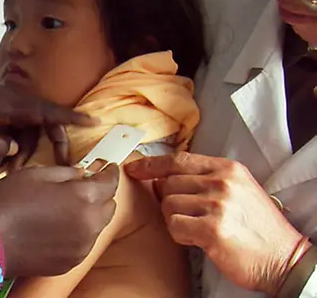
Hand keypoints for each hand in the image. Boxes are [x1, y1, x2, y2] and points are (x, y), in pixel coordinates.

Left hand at [0, 81, 96, 162]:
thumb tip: (17, 146)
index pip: (39, 108)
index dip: (67, 116)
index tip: (92, 121)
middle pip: (38, 116)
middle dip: (49, 140)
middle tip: (57, 165)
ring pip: (24, 124)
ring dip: (25, 147)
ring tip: (9, 170)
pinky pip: (8, 125)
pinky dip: (10, 144)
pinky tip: (0, 163)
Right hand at [0, 165, 119, 277]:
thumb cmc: (7, 203)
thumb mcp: (36, 174)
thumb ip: (65, 172)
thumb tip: (80, 174)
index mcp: (83, 198)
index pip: (110, 183)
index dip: (110, 173)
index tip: (108, 168)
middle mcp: (89, 225)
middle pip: (109, 206)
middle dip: (100, 194)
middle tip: (83, 186)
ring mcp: (81, 247)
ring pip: (97, 225)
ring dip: (88, 214)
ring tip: (64, 207)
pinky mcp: (70, 261)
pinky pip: (83, 242)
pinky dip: (76, 232)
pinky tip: (56, 226)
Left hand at [125, 153, 309, 293]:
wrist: (284, 259)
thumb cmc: (257, 228)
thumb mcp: (237, 191)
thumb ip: (204, 179)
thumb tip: (160, 179)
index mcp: (228, 168)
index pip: (177, 159)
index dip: (151, 165)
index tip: (134, 169)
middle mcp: (222, 182)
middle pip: (168, 183)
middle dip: (170, 202)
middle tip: (189, 217)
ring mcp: (218, 204)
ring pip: (168, 205)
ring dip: (176, 221)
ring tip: (199, 229)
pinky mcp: (213, 228)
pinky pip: (174, 225)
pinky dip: (180, 235)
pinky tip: (198, 239)